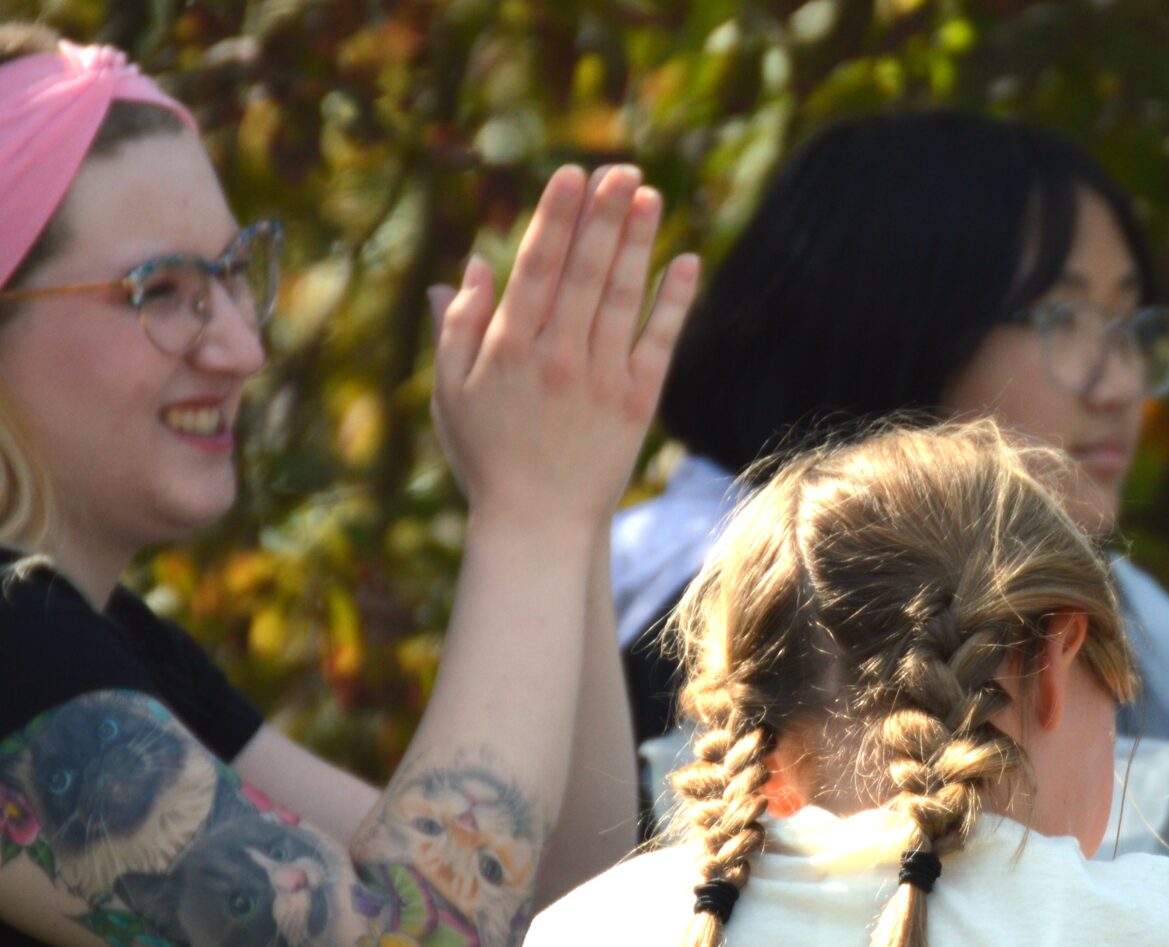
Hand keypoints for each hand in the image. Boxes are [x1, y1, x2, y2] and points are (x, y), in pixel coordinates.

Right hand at [431, 164, 700, 527]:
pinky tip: (685, 261)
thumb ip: (456, 329)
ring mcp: (600, 377)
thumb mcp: (452, 392)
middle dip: (603, 214)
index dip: (556, 216)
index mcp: (509, 346)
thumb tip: (467, 268)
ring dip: (637, 242)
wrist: (537, 524)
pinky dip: (673, 301)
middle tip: (621, 169)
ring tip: (650, 195)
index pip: (537, 266)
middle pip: (584, 270)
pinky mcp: (636, 402)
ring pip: (622, 296)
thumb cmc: (487, 456)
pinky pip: (659, 342)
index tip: (571, 174)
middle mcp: (557, 355)